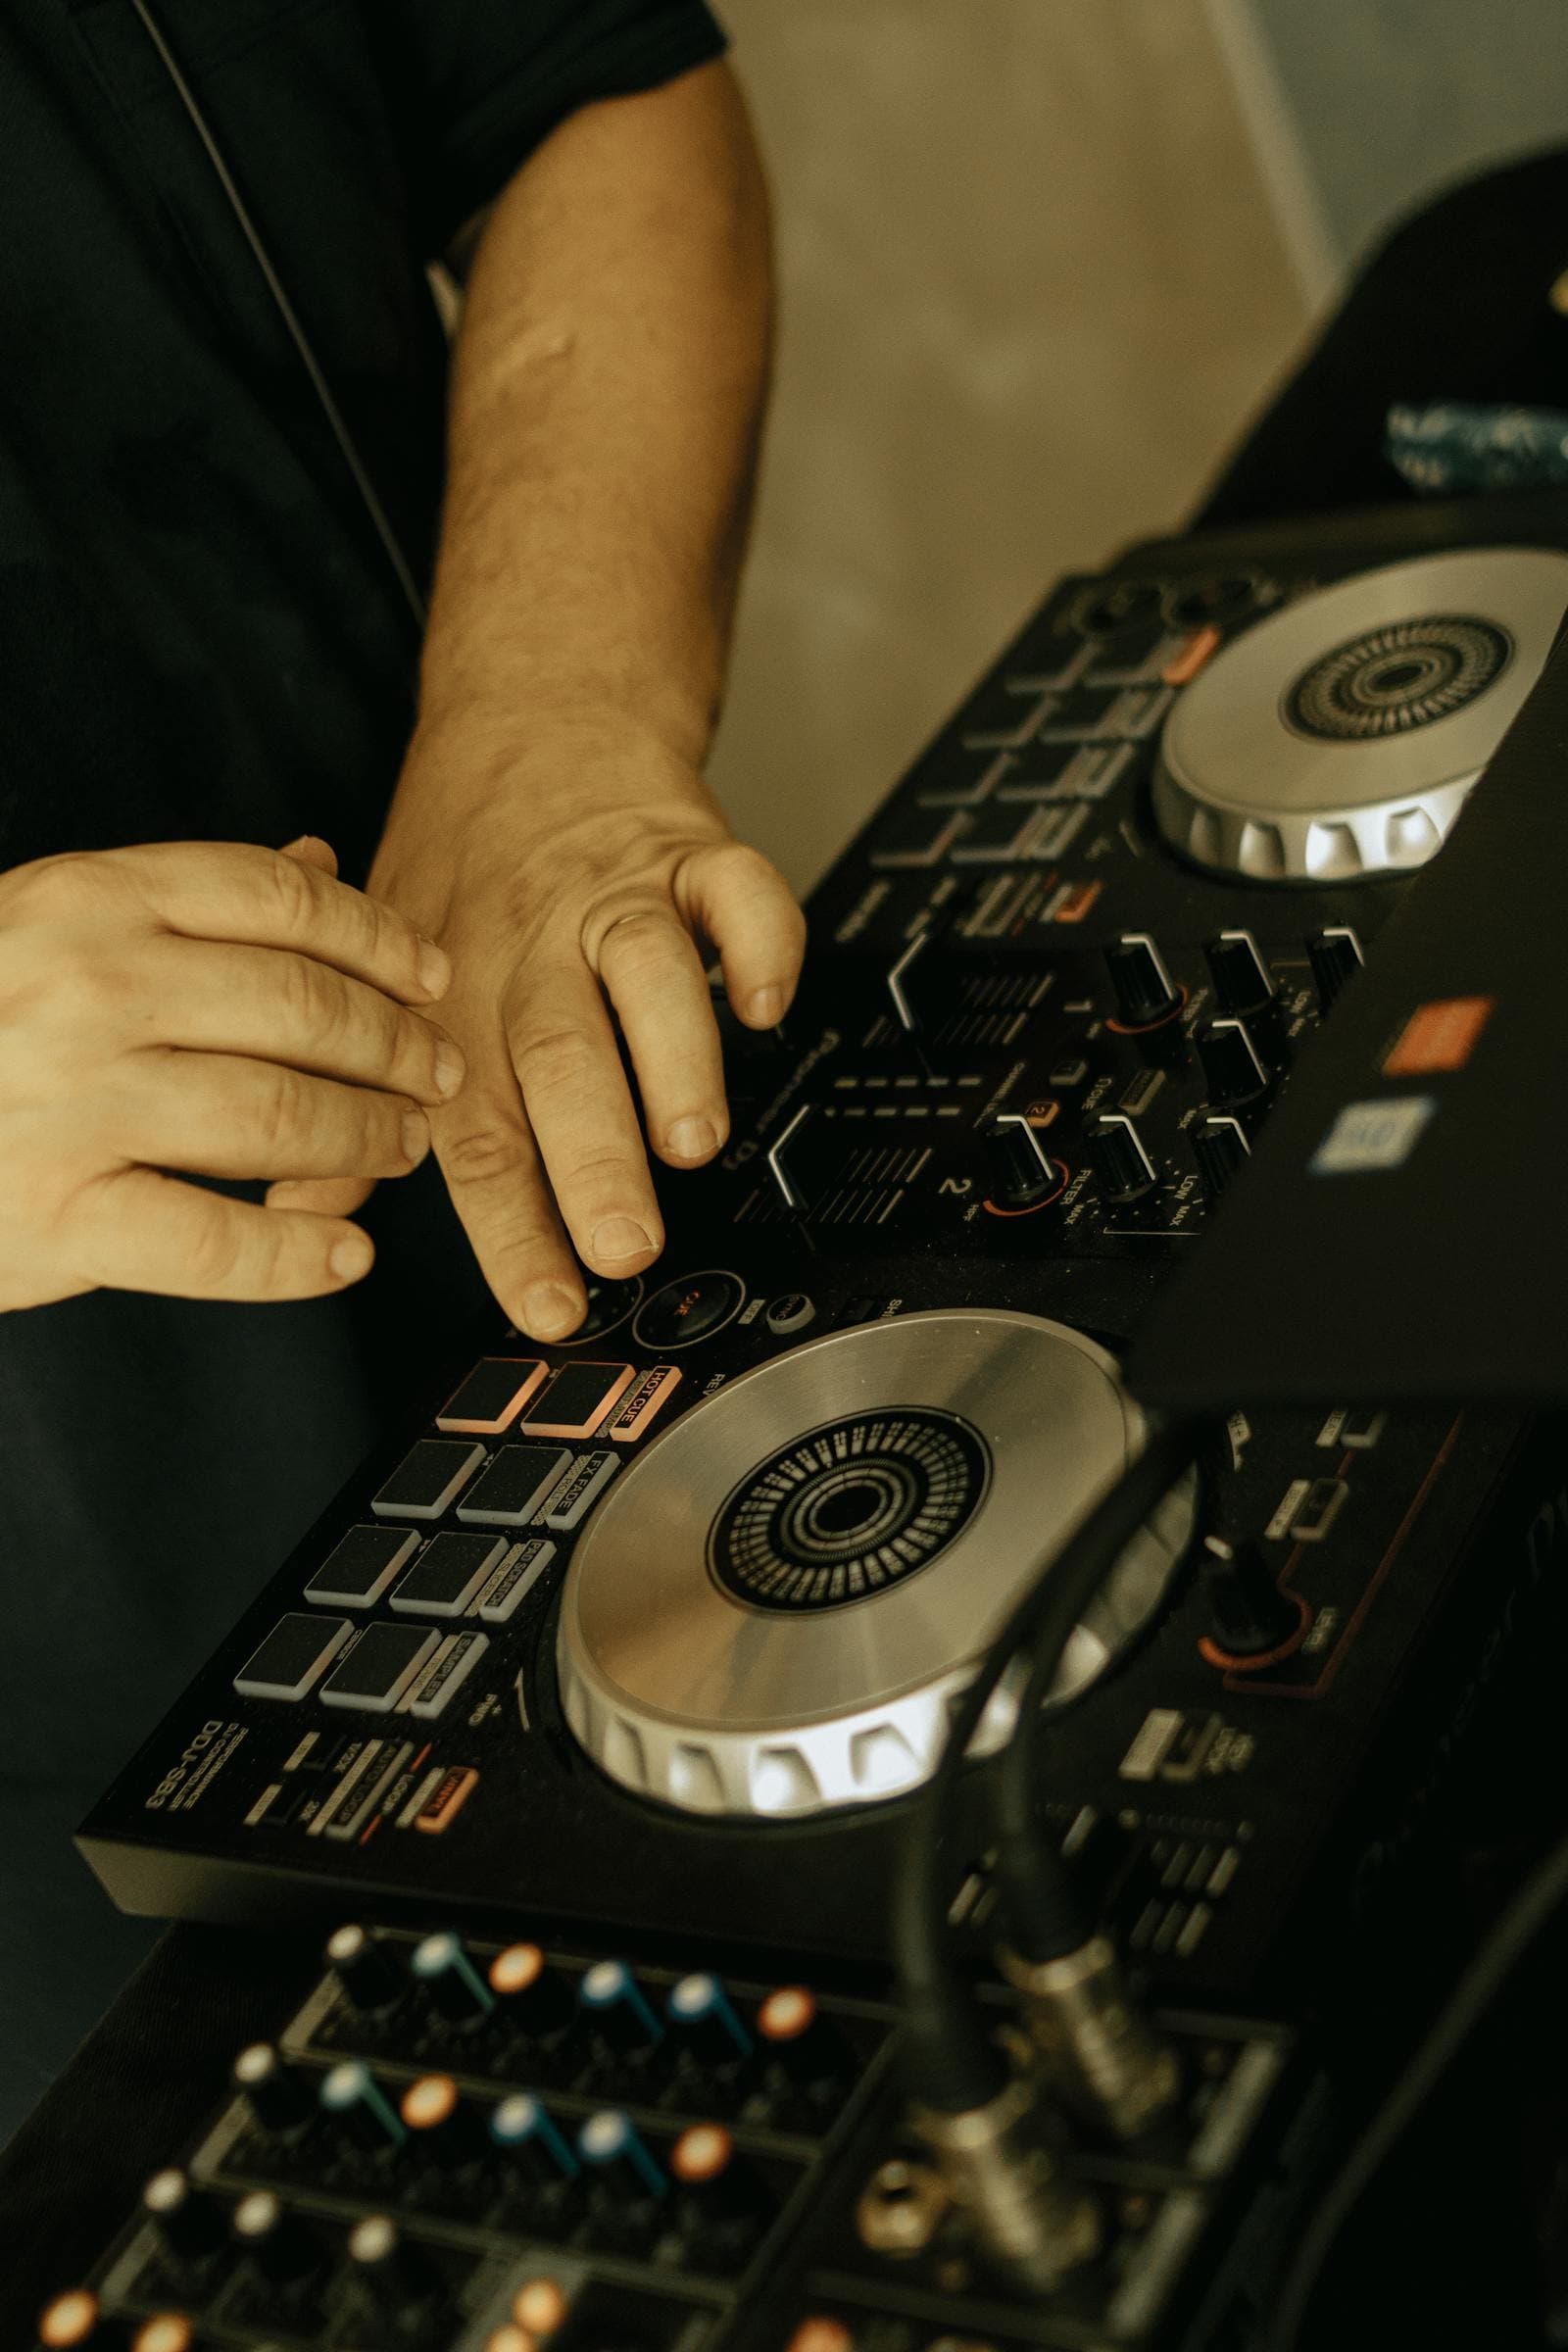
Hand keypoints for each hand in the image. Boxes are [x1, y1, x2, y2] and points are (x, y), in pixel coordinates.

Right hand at [0, 834, 464, 1312]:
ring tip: (400, 1148)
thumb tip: (317, 858)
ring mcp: (72, 1104)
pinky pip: (217, 1242)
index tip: (431, 976)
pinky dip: (298, 1256)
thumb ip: (184, 896)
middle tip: (437, 1075)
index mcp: (85, 900)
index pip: (277, 900)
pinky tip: (345, 1254)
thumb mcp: (50, 922)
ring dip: (367, 1137)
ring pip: (277, 1116)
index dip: (380, 939)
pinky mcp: (57, 1216)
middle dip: (394, 1046)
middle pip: (300, 1007)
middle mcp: (86, 988)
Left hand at [267, 725, 805, 1339]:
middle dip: (591, 1158)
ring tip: (691, 1137)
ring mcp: (616, 894)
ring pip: (646, 973)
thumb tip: (302, 1219)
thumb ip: (354, 1102)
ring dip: (673, 1056)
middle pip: (558, 1057)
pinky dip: (763, 942)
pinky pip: (741, 888)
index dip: (512, 1227)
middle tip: (623, 1242)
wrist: (533, 708)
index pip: (476, 1127)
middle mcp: (533, 947)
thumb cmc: (463, 858)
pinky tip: (766, 1002)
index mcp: (455, 996)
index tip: (552, 1306)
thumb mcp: (382, 970)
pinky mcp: (692, 847)